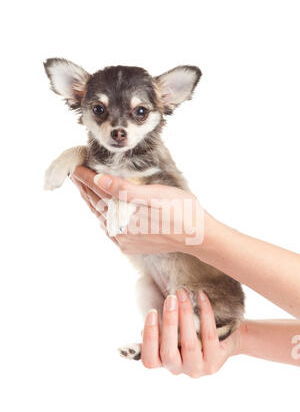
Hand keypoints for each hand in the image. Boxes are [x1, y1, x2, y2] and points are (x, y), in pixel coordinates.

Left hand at [71, 166, 206, 254]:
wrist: (198, 237)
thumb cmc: (182, 211)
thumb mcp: (155, 195)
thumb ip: (125, 189)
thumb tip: (99, 180)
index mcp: (124, 215)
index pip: (98, 191)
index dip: (86, 177)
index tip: (75, 166)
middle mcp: (120, 230)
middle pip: (96, 204)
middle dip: (84, 188)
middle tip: (75, 173)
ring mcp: (124, 240)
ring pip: (100, 216)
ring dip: (91, 201)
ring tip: (84, 187)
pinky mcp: (130, 246)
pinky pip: (109, 228)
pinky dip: (102, 216)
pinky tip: (100, 210)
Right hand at [141, 289, 240, 377]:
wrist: (223, 338)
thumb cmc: (188, 330)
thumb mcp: (171, 331)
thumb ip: (159, 327)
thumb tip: (150, 312)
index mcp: (163, 363)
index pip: (149, 359)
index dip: (149, 337)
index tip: (152, 311)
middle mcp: (179, 369)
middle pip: (168, 352)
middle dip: (169, 322)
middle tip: (171, 298)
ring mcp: (198, 368)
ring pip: (189, 344)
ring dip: (185, 315)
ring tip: (183, 295)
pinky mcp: (216, 361)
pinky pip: (209, 335)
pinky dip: (204, 313)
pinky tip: (201, 296)